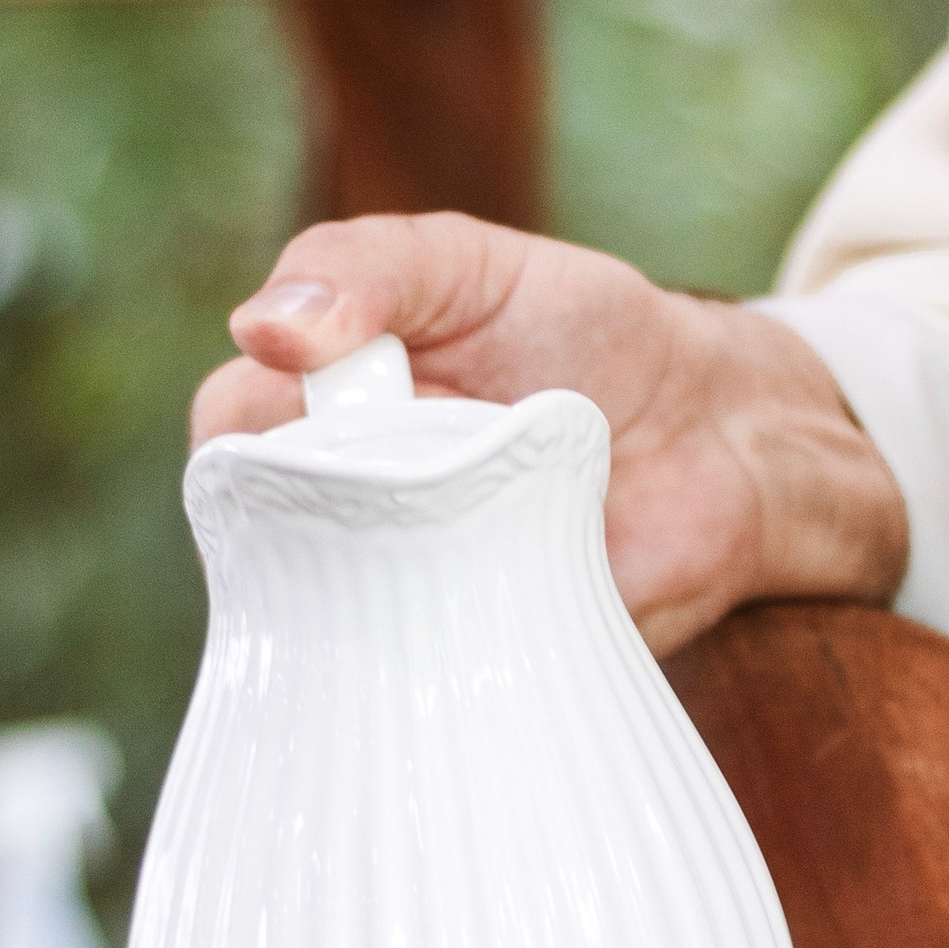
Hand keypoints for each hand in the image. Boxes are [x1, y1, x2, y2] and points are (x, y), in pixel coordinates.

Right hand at [191, 213, 905, 656]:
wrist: (720, 435)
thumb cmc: (582, 333)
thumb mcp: (472, 267)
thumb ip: (370, 267)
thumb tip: (263, 324)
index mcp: (319, 411)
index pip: (228, 438)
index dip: (256, 432)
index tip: (335, 402)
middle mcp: (342, 509)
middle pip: (263, 536)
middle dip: (337, 498)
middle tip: (434, 453)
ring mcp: (400, 592)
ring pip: (331, 621)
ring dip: (397, 570)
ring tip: (488, 509)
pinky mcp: (466, 660)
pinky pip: (420, 680)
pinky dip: (454, 644)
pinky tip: (504, 593)